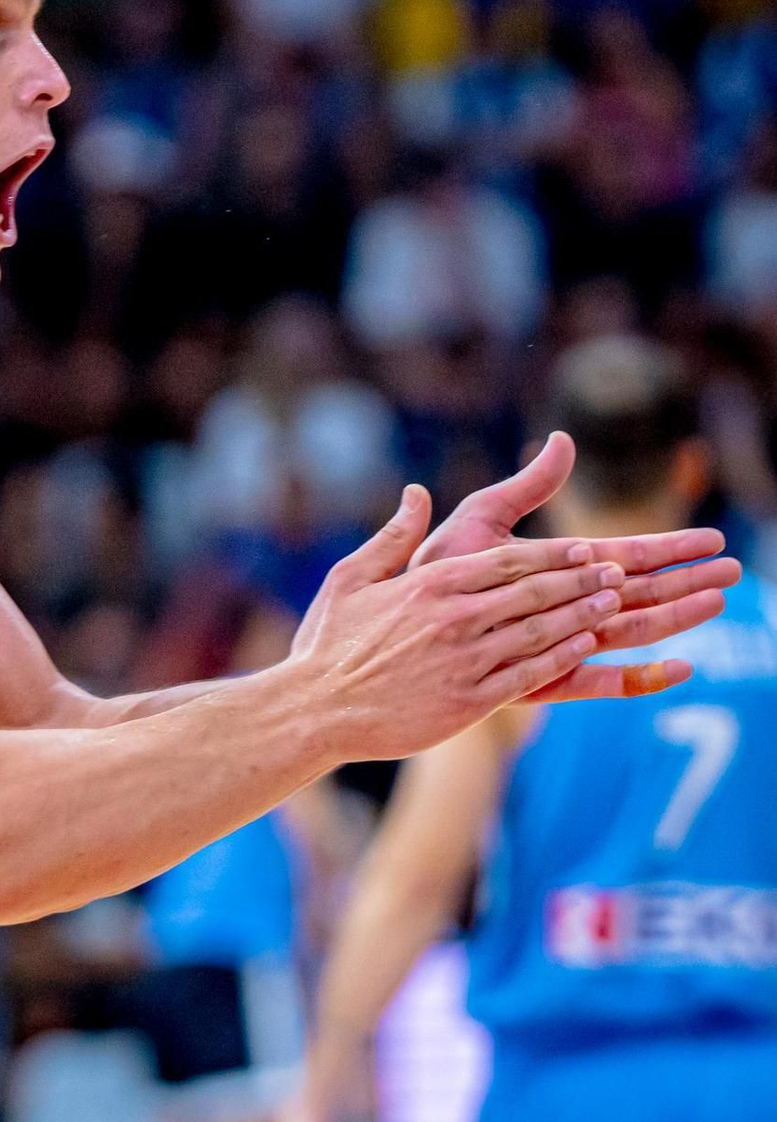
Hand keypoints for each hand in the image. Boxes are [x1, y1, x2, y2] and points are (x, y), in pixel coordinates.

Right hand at [291, 484, 639, 759]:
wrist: (314, 711)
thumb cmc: (326, 647)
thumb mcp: (349, 579)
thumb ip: (392, 537)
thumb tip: (416, 494)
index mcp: (431, 584)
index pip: (508, 561)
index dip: (554, 555)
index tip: (586, 550)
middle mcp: (454, 618)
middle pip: (535, 592)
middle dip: (581, 581)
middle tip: (618, 573)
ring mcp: (465, 660)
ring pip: (540, 631)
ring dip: (581, 615)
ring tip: (614, 605)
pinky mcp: (468, 701)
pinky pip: (528, 675)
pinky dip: (561, 658)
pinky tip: (585, 648)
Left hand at [415, 433, 738, 702]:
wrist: (389, 640)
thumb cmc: (428, 580)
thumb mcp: (477, 525)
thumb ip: (523, 487)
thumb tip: (562, 439)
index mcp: (553, 571)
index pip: (623, 555)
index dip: (667, 548)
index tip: (710, 538)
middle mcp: (562, 610)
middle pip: (639, 594)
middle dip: (685, 581)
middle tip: (732, 570)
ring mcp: (556, 647)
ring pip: (630, 633)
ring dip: (675, 619)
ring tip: (717, 602)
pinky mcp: (542, 682)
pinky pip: (597, 683)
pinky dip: (640, 678)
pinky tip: (680, 670)